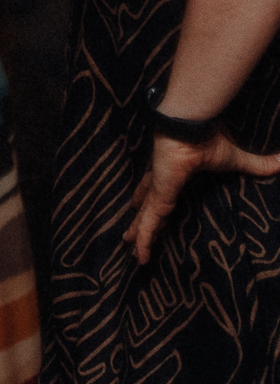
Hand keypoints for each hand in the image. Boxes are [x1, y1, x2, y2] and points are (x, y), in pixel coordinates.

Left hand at [129, 128, 279, 263]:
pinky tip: (139, 255)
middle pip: (146, 204)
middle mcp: (160, 181)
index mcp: (171, 171)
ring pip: (145, 218)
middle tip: (128, 233)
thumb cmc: (208, 139)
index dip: (149, 197)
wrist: (191, 128)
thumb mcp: (234, 159)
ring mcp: (157, 190)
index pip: (157, 188)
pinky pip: (150, 224)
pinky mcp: (159, 197)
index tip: (139, 205)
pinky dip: (144, 240)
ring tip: (128, 247)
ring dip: (138, 233)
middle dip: (138, 218)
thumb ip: (255, 165)